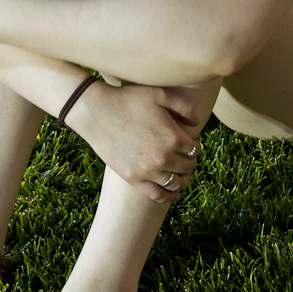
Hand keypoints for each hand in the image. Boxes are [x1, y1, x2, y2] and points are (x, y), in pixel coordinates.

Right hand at [71, 81, 201, 203]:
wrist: (97, 111)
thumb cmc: (128, 99)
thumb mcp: (160, 94)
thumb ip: (185, 106)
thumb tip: (196, 124)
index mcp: (172, 137)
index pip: (194, 149)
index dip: (195, 146)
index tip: (190, 143)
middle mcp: (163, 158)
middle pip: (188, 167)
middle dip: (190, 161)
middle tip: (186, 157)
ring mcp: (147, 171)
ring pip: (176, 183)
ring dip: (183, 179)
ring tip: (182, 174)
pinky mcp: (133, 179)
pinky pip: (157, 195)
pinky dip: (169, 197)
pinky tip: (174, 194)